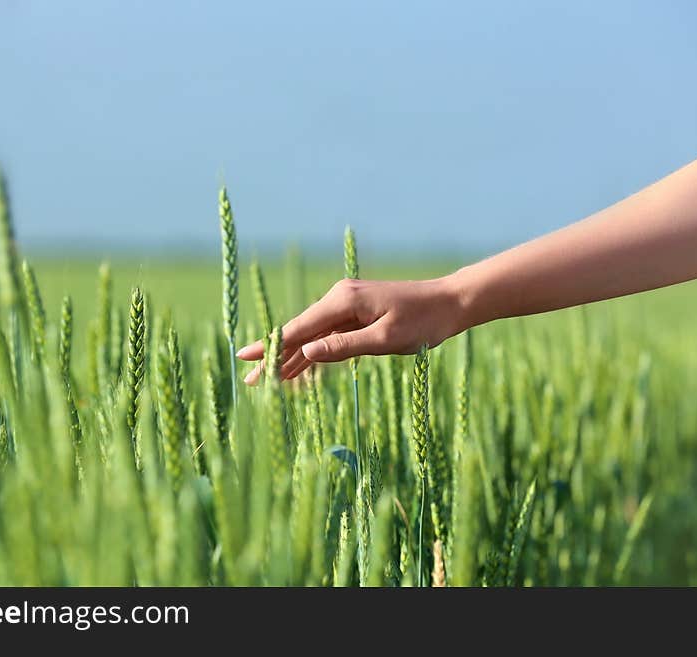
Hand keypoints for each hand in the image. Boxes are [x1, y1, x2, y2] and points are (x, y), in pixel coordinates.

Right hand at [237, 274, 468, 384]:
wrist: (450, 303)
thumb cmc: (424, 322)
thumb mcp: (386, 338)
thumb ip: (345, 347)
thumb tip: (307, 353)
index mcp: (344, 301)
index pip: (300, 329)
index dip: (273, 346)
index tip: (246, 358)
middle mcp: (340, 299)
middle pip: (300, 332)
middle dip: (275, 356)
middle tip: (249, 379)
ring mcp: (347, 306)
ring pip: (312, 336)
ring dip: (291, 358)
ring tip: (267, 379)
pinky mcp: (357, 315)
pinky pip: (328, 337)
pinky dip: (313, 353)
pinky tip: (298, 369)